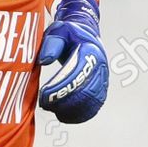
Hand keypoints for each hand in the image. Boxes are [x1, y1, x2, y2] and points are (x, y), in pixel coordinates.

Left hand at [37, 0, 108, 123]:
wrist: (85, 36)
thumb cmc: (69, 34)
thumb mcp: (58, 32)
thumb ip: (51, 44)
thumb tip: (44, 60)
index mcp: (91, 51)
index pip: (77, 74)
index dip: (61, 88)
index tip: (44, 95)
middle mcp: (100, 67)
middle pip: (85, 91)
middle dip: (64, 101)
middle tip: (46, 103)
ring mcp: (103, 79)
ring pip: (90, 102)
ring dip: (71, 110)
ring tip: (52, 109)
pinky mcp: (101, 89)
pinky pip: (93, 107)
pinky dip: (79, 114)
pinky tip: (63, 114)